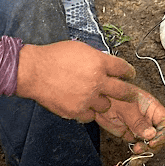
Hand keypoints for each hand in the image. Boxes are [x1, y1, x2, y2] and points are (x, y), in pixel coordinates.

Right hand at [16, 40, 164, 151]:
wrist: (34, 72)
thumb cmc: (53, 57)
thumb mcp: (80, 49)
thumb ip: (96, 58)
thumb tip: (106, 65)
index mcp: (99, 63)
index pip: (123, 69)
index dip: (128, 72)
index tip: (129, 75)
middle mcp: (97, 81)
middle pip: (123, 91)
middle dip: (129, 94)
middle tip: (130, 95)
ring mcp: (87, 98)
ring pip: (106, 106)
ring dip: (102, 102)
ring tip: (93, 97)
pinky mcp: (77, 111)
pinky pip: (90, 116)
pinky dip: (88, 111)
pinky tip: (82, 105)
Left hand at [96, 87, 164, 153]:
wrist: (96, 99)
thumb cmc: (112, 96)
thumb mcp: (126, 108)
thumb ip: (138, 122)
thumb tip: (151, 135)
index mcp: (152, 108)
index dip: (163, 134)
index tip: (152, 142)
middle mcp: (148, 119)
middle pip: (159, 137)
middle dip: (153, 146)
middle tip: (142, 150)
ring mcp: (140, 128)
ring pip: (149, 145)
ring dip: (145, 153)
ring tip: (136, 155)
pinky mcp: (130, 135)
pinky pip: (138, 148)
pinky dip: (137, 156)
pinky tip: (133, 160)